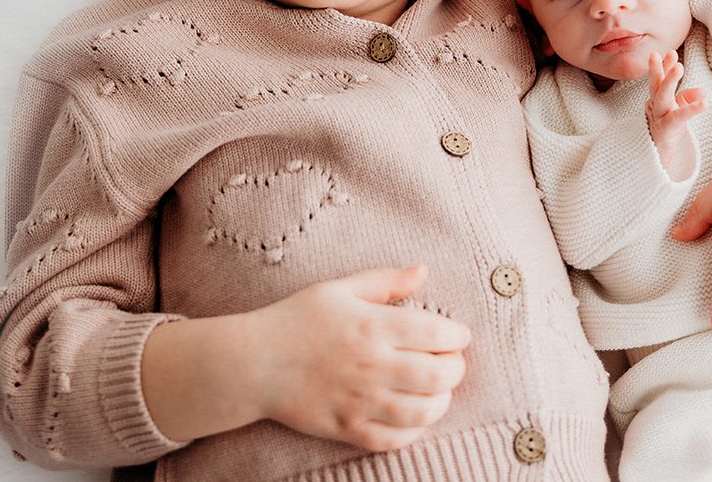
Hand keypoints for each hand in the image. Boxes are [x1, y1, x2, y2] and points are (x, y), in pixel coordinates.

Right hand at [143, 265, 469, 450]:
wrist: (253, 362)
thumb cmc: (297, 319)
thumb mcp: (340, 289)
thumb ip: (386, 280)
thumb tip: (424, 270)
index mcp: (373, 326)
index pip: (437, 333)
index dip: (458, 335)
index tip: (458, 334)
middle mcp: (372, 365)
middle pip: (439, 375)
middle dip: (456, 369)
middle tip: (451, 362)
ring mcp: (360, 401)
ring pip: (423, 412)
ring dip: (441, 402)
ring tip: (436, 390)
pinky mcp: (346, 429)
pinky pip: (393, 440)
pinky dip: (413, 432)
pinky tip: (412, 416)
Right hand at [644, 51, 704, 178]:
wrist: (656, 163)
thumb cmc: (668, 135)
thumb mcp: (678, 113)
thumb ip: (687, 99)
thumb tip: (701, 92)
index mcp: (657, 102)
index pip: (659, 81)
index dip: (664, 66)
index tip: (670, 53)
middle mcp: (655, 108)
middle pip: (656, 86)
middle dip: (660, 69)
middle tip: (670, 54)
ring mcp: (658, 119)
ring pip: (661, 97)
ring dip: (669, 80)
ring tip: (679, 67)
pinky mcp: (666, 131)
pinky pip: (678, 118)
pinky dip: (691, 109)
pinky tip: (704, 102)